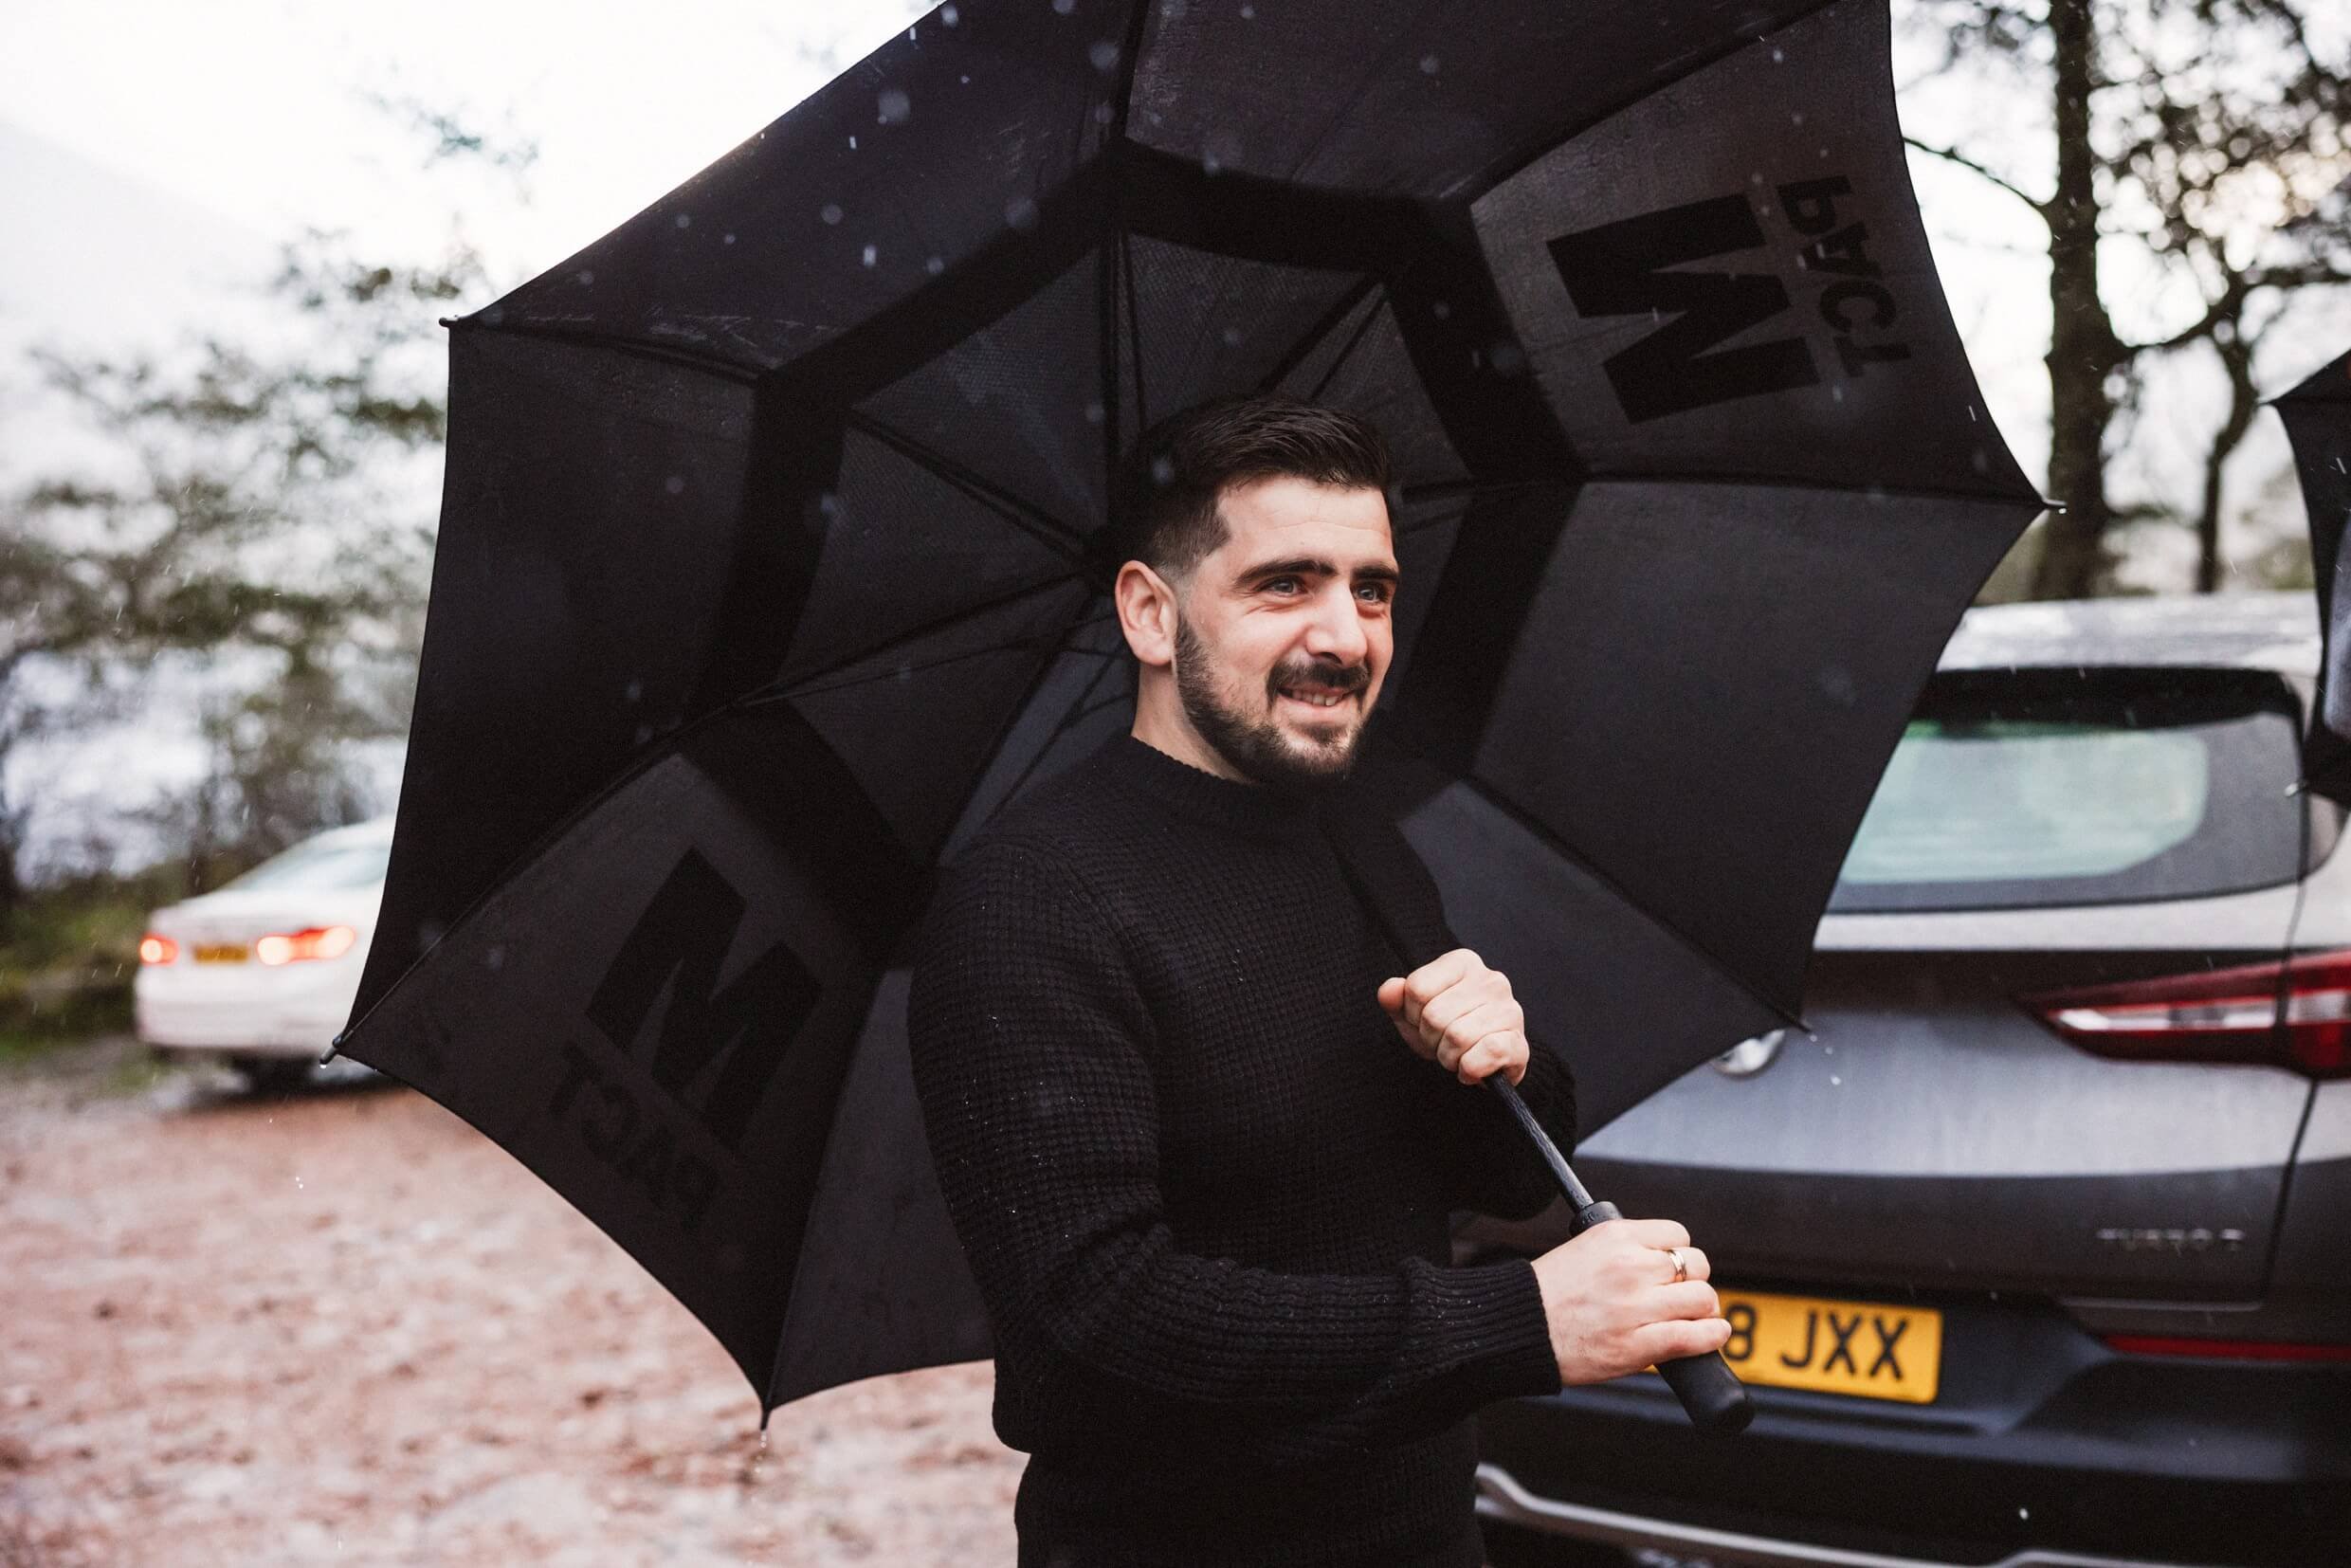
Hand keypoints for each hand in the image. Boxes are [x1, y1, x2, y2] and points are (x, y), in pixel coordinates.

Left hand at [1376, 948, 1527, 1085]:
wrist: (1482, 1063)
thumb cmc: (1446, 1031)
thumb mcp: (1412, 1013)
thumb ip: (1395, 998)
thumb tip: (1390, 990)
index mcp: (1463, 963)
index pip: (1416, 988)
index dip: (1412, 1014)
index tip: (1424, 1020)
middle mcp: (1491, 980)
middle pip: (1434, 1015)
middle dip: (1431, 1039)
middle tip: (1443, 1041)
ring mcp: (1509, 1010)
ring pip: (1457, 1037)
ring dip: (1448, 1057)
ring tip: (1457, 1054)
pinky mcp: (1519, 1043)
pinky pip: (1482, 1056)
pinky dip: (1469, 1070)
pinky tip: (1472, 1067)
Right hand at [1529, 1217, 1727, 1385]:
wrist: (1519, 1327)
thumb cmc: (1546, 1293)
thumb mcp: (1584, 1249)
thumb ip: (1624, 1250)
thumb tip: (1663, 1261)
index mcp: (1615, 1237)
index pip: (1677, 1235)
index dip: (1679, 1253)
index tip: (1675, 1266)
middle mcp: (1630, 1267)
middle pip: (1696, 1265)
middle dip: (1695, 1280)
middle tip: (1685, 1294)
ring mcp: (1635, 1307)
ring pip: (1702, 1298)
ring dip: (1704, 1308)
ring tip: (1695, 1316)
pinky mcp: (1637, 1345)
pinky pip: (1693, 1336)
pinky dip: (1712, 1336)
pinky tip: (1714, 1333)